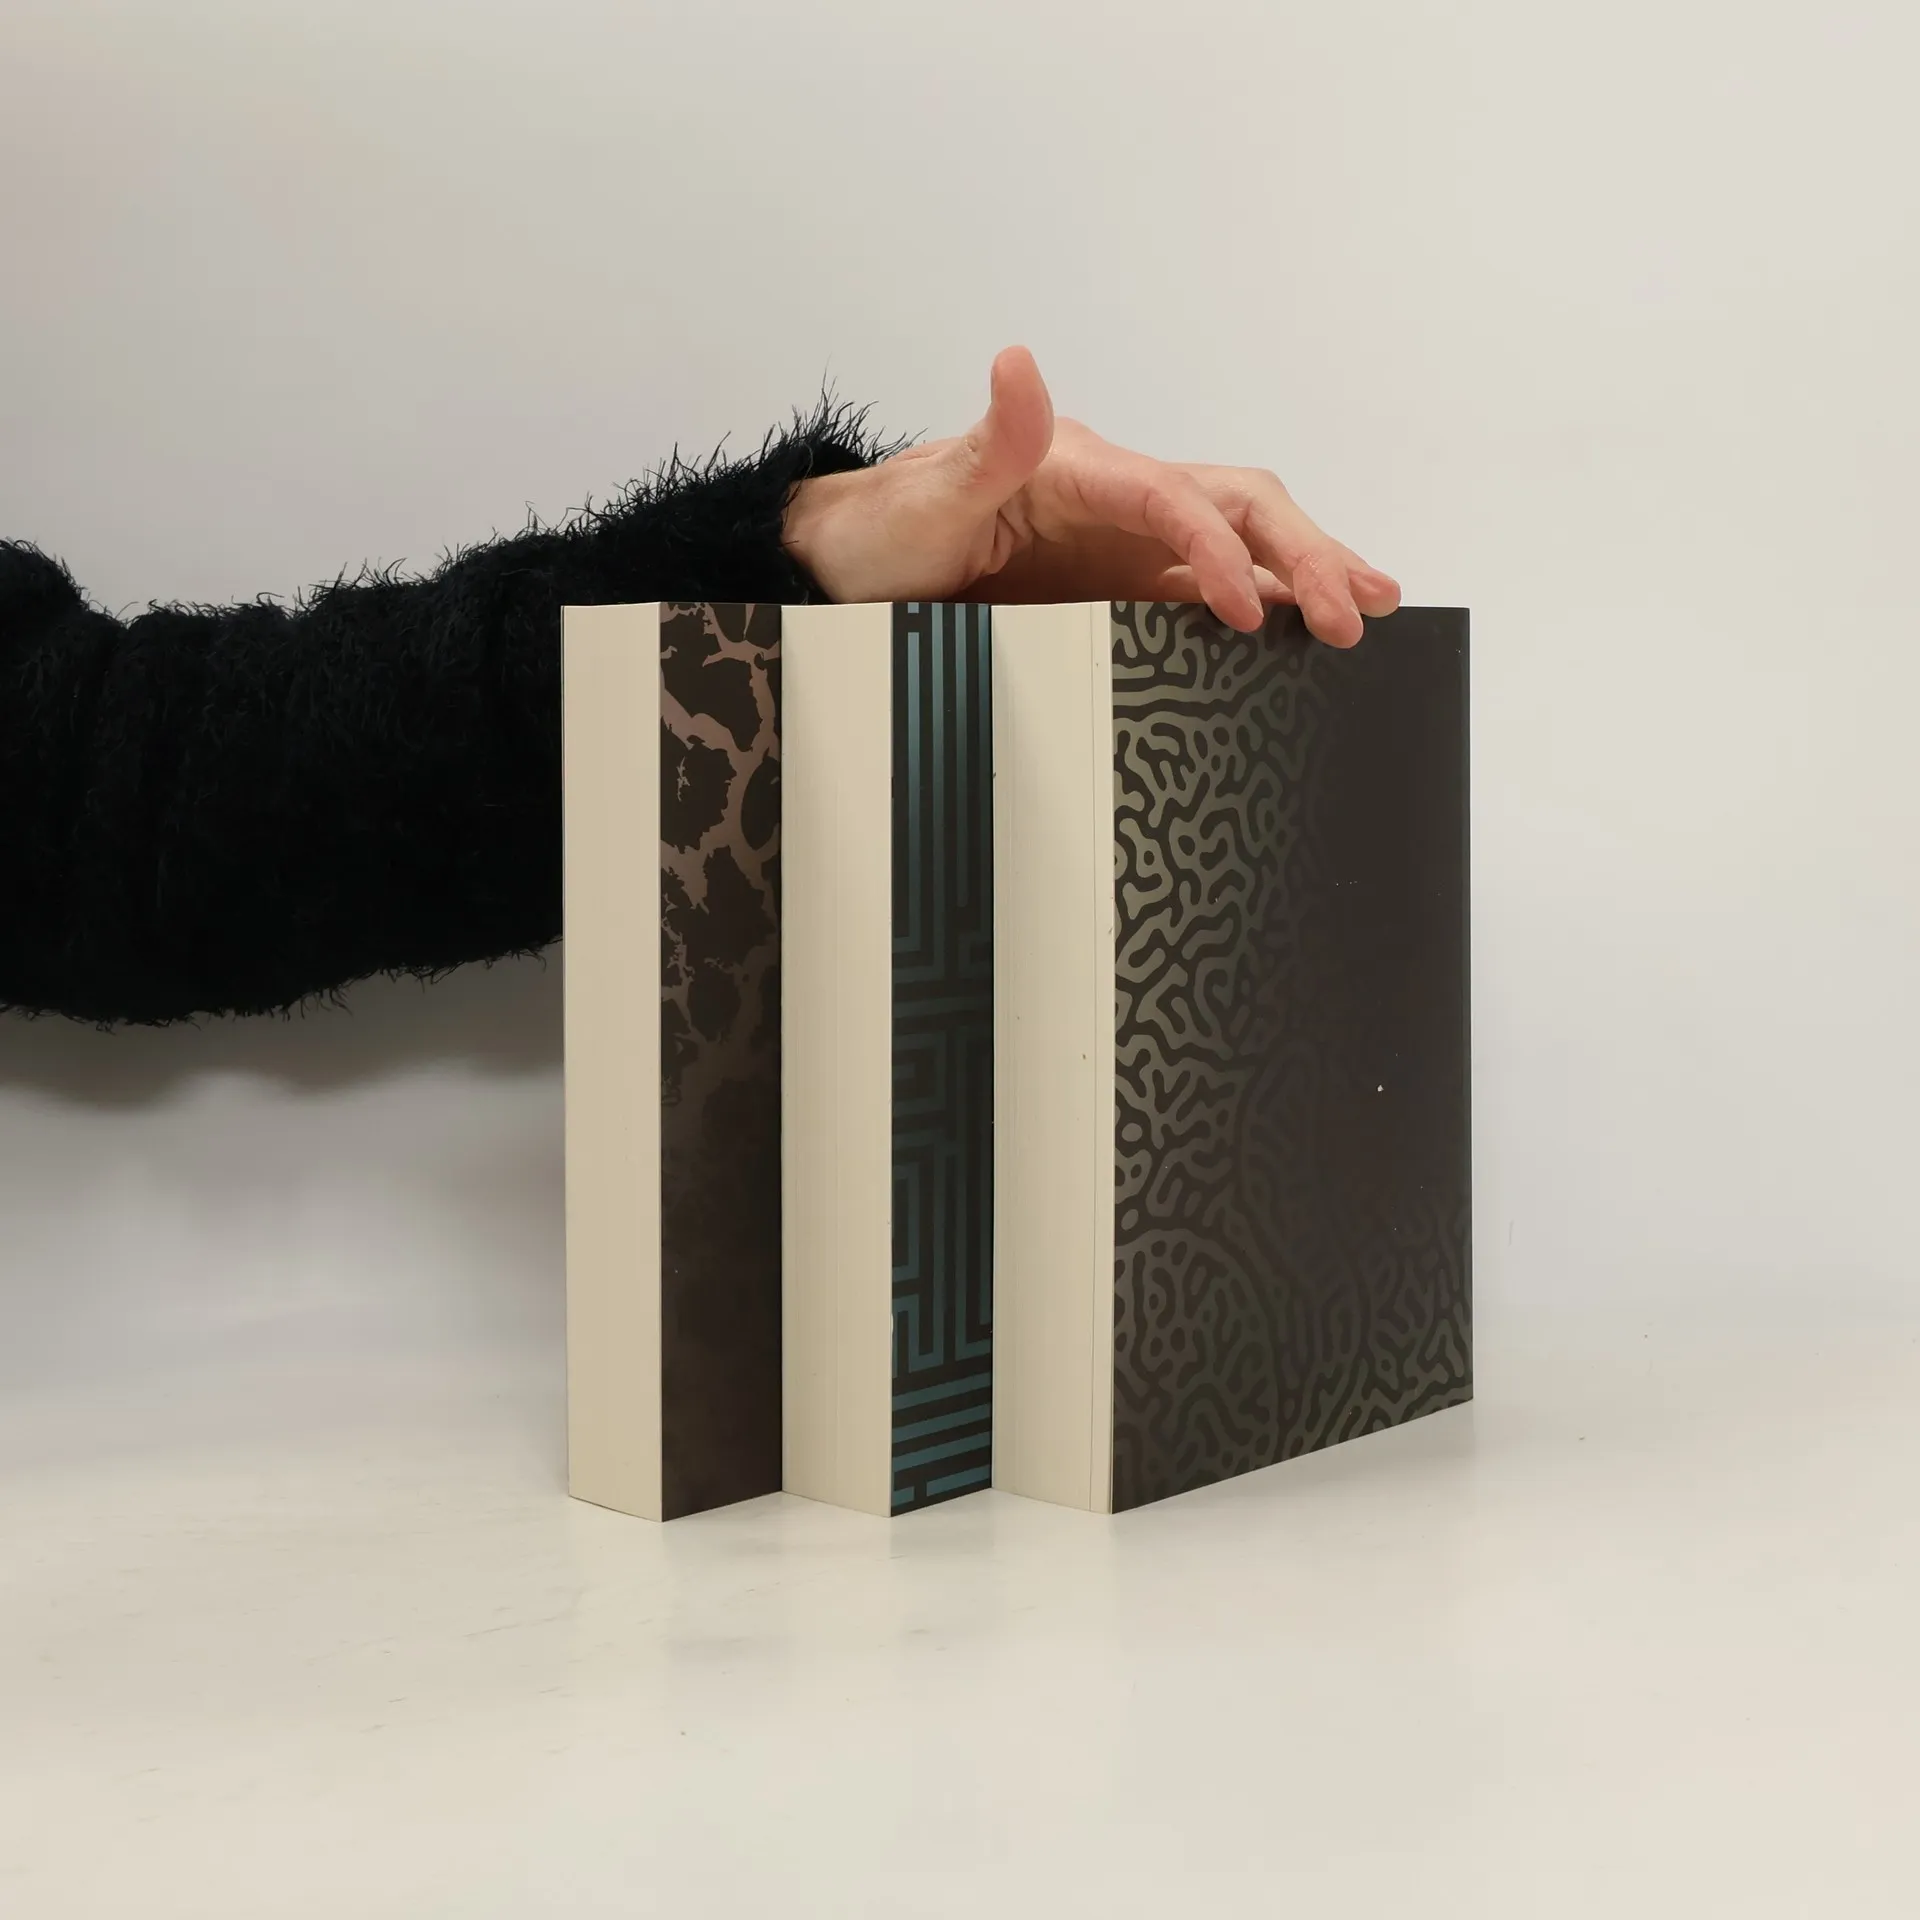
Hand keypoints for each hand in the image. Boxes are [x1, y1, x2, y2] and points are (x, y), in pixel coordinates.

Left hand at [780, 345, 1399, 646]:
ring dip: (1306, 571)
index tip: (1243, 611)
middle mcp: (1119, 499)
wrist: (854, 568)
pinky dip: (1268, 604)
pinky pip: (1211, 590)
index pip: (1175, 502)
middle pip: (1238, 507)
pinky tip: (1307, 629)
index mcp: (1082, 469)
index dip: (1216, 552)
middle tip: (1353, 610)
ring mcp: (1127, 546)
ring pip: (1243, 543)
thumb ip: (988, 441)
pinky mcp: (1124, 587)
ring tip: (1371, 606)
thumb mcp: (927, 493)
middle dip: (1302, 554)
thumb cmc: (886, 529)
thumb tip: (1017, 364)